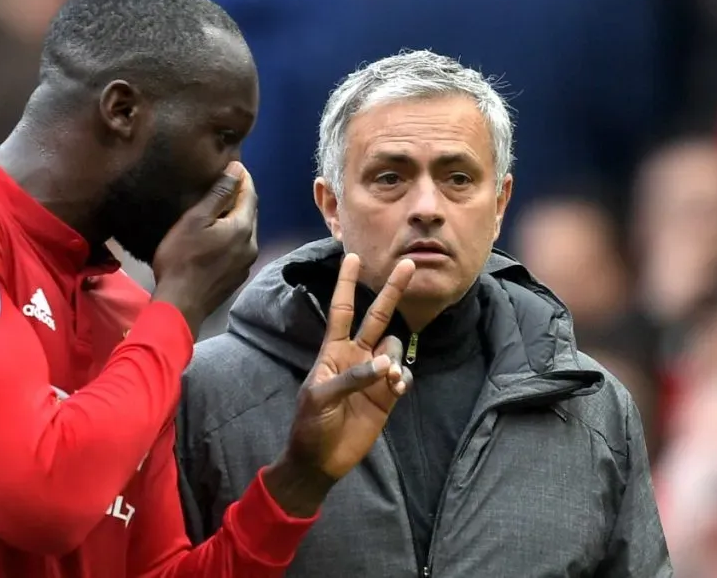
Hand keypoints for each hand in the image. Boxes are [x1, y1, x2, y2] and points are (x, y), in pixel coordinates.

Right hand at [151, 162, 257, 335]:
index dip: (242, 178)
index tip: (233, 164)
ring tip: (218, 207)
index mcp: (243, 228)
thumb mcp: (195, 220)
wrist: (181, 305)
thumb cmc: (182, 258)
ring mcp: (246, 263)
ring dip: (235, 217)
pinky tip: (216, 236)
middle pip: (250, 213)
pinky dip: (231, 235)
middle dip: (240, 196)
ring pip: (245, 231)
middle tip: (225, 182)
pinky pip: (238, 247)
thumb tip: (237, 169)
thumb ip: (218, 194)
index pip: (250, 194)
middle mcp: (251, 244)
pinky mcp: (237, 276)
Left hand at [263, 253, 414, 516]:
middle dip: (390, 291)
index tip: (351, 256)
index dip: (346, 284)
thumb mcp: (321, 398)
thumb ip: (351, 379)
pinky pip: (403, 376)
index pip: (342, 310)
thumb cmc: (310, 424)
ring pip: (393, 348)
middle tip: (406, 264)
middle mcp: (356, 356)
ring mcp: (373, 375)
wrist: (320, 460)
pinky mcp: (387, 396)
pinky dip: (403, 377)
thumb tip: (383, 366)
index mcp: (333, 351)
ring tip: (390, 377)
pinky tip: (397, 387)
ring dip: (394, 357)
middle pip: (376, 316)